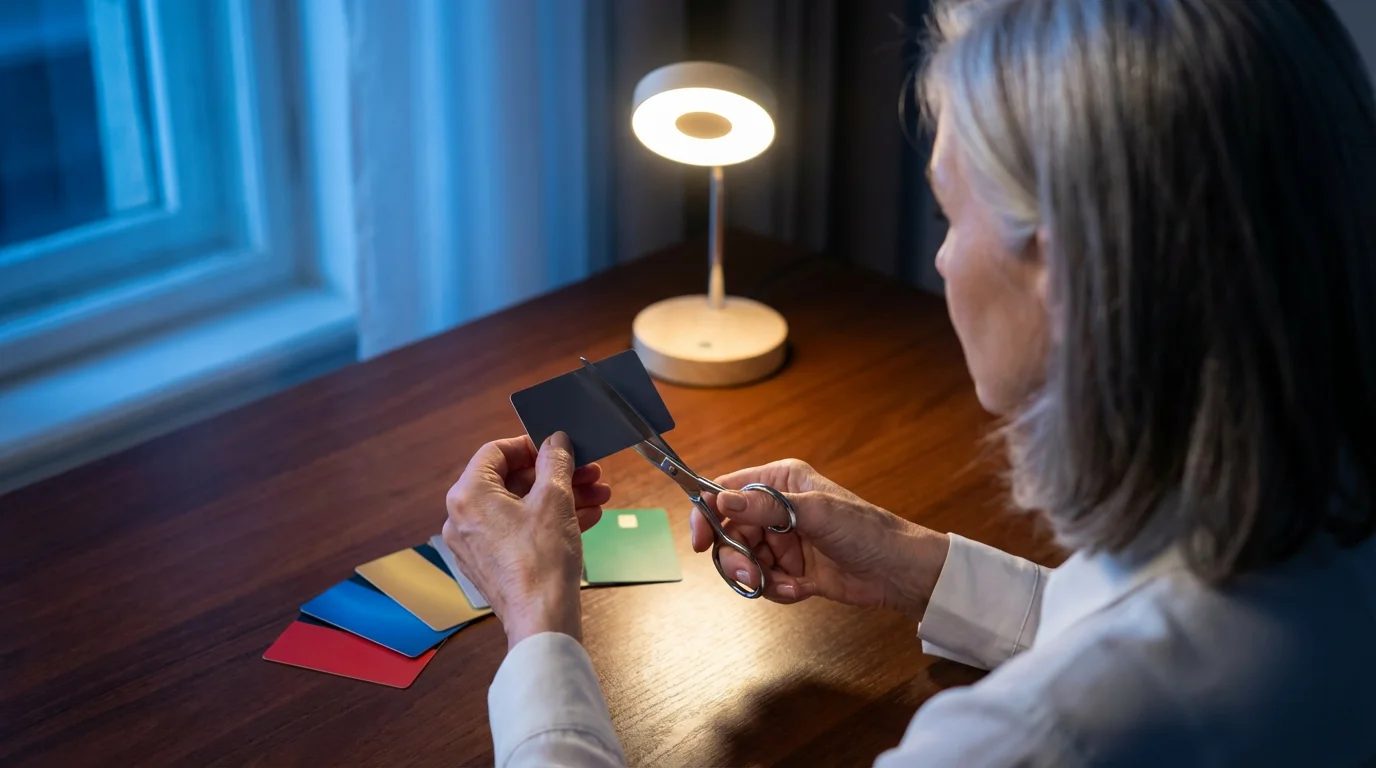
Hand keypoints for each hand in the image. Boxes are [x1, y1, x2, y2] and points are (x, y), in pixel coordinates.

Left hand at [443, 433, 609, 648]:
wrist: (542, 620)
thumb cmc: (542, 561)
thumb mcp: (555, 499)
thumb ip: (555, 462)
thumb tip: (556, 442)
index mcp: (468, 495)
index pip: (495, 452)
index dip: (530, 444)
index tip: (557, 447)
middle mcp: (463, 518)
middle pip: (511, 480)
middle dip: (555, 474)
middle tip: (587, 472)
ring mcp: (476, 544)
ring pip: (521, 507)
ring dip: (560, 497)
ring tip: (596, 495)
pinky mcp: (492, 564)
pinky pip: (520, 530)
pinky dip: (549, 521)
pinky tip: (586, 517)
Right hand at [690, 459, 948, 619]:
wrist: (898, 572)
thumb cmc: (865, 530)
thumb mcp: (815, 513)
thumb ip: (766, 506)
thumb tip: (721, 499)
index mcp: (779, 481)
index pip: (726, 491)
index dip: (707, 514)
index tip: (699, 541)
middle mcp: (776, 508)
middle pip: (729, 531)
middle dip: (736, 557)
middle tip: (750, 575)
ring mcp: (783, 541)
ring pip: (743, 560)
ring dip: (757, 577)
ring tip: (785, 584)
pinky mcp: (791, 569)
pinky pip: (764, 581)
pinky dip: (777, 589)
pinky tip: (802, 589)